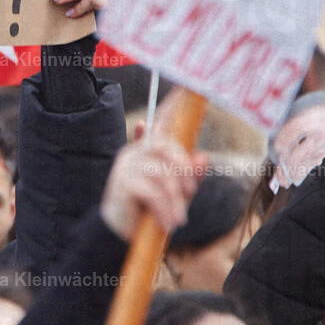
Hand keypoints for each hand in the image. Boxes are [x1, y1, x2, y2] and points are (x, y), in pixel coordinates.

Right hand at [100, 92, 208, 240]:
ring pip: (160, 174)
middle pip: (166, 148)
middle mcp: (135, 152)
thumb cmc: (149, 208)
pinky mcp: (122, 182)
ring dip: (174, 200)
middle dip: (183, 171)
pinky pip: (151, 192)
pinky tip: (167, 224)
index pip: (161, 124)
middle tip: (190, 193)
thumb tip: (204, 156)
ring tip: (178, 220)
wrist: (120, 233)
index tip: (182, 91)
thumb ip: (189, 175)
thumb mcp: (175, 192)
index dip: (171, 108)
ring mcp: (126, 165)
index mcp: (148, 148)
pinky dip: (163, 210)